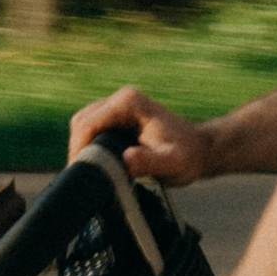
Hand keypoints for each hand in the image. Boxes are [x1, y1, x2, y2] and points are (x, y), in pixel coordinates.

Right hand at [64, 83, 212, 187]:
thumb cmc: (187, 157)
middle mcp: (121, 98)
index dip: (79, 150)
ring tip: (90, 173)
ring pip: (83, 124)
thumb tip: (126, 158)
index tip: (80, 174)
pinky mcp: (116, 115)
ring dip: (82, 147)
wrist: (198, 149)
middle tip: (84, 177)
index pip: (87, 124)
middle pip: (81, 122)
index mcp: (128, 103)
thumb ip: (151, 162)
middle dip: (78, 149)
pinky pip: (91, 127)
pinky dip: (89, 145)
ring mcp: (118, 104)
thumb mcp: (172, 163)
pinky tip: (96, 164)